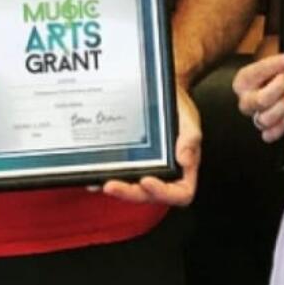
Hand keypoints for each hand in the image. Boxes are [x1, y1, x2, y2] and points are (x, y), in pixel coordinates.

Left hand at [102, 87, 200, 207]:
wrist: (159, 90)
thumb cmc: (178, 107)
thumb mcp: (188, 118)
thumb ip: (191, 137)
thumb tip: (184, 159)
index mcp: (184, 170)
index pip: (180, 193)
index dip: (163, 192)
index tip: (147, 180)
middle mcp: (164, 173)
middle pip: (148, 194)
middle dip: (129, 192)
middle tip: (111, 185)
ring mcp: (146, 168)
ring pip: (131, 187)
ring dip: (116, 187)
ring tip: (99, 181)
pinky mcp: (129, 161)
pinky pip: (118, 172)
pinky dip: (105, 175)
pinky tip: (93, 173)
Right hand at [233, 52, 283, 142]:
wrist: (273, 85)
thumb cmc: (273, 73)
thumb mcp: (273, 61)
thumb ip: (279, 59)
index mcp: (243, 81)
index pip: (255, 73)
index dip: (274, 66)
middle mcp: (246, 100)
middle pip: (260, 100)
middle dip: (279, 87)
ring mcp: (255, 116)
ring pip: (265, 119)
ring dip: (282, 106)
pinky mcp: (265, 130)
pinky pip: (269, 135)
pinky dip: (279, 128)